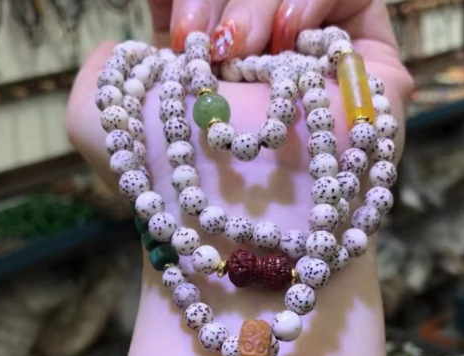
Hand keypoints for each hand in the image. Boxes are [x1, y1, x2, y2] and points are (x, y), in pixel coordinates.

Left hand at [67, 0, 411, 239]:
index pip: (202, 4)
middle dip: (216, 0)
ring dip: (257, 5)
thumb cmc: (167, 184)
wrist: (234, 226)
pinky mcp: (367, 75)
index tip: (169, 9)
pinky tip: (285, 37)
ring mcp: (315, 70)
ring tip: (235, 50)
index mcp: (211, 73)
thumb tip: (127, 47)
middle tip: (195, 41)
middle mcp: (264, 68)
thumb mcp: (96, 120)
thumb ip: (101, 71)